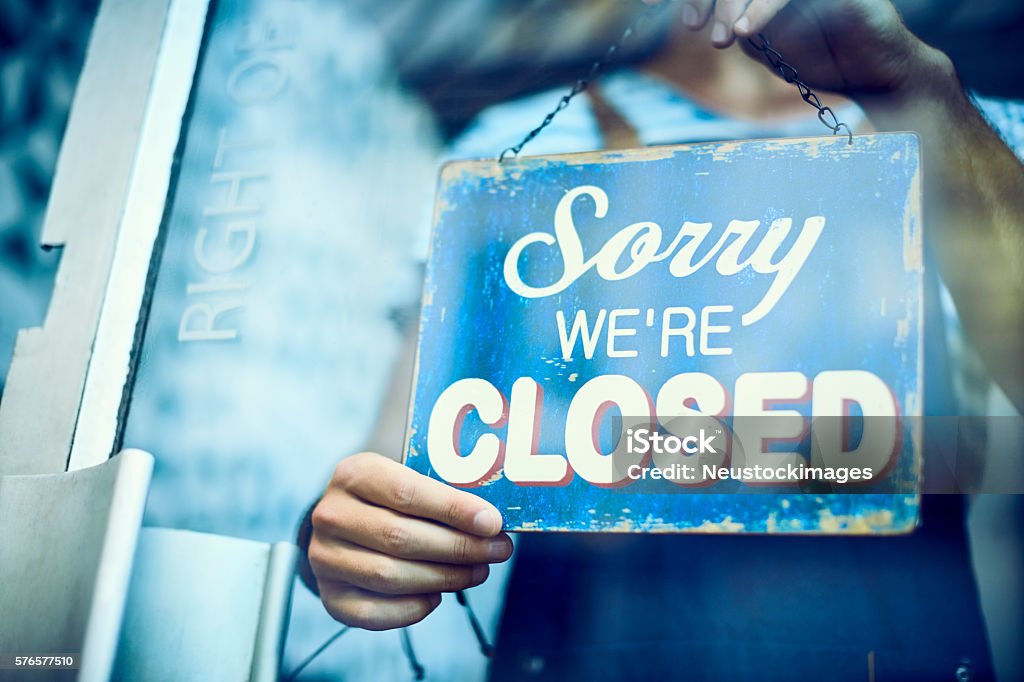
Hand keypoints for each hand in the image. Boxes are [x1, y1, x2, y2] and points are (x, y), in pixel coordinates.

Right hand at [309, 452, 512, 630]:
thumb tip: (491, 522)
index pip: (406, 492)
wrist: (343, 524)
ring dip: (444, 578)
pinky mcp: (330, 595)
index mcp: (353, 474)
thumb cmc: (389, 500)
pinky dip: (414, 607)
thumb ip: (442, 495)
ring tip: (477, 571)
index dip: (453, 509)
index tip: (492, 522)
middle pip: (400, 537)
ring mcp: (325, 558)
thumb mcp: (407, 479)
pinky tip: (438, 595)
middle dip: (458, 547)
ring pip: (390, 576)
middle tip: (497, 551)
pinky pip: (375, 612)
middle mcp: (331, 515)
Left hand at [645, 0, 950, 98]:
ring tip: (718, 40)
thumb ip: (732, 23)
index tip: (645, 3)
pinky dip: (763, 9)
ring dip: (730, 6)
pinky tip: (744, 32)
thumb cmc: (818, 57)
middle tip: (686, 24)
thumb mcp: (764, 43)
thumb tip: (694, 16)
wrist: (872, 72)